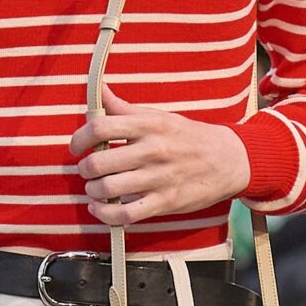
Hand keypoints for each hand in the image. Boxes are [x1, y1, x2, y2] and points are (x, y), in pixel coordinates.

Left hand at [68, 91, 251, 226]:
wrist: (229, 159)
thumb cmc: (189, 136)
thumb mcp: (160, 116)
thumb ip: (126, 109)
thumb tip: (100, 90)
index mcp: (149, 125)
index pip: (101, 127)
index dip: (79, 138)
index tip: (76, 146)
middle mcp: (153, 150)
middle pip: (99, 162)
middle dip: (85, 169)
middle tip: (87, 170)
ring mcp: (159, 178)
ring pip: (108, 189)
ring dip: (93, 191)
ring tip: (95, 188)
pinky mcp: (166, 202)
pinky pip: (125, 215)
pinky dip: (105, 214)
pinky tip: (99, 208)